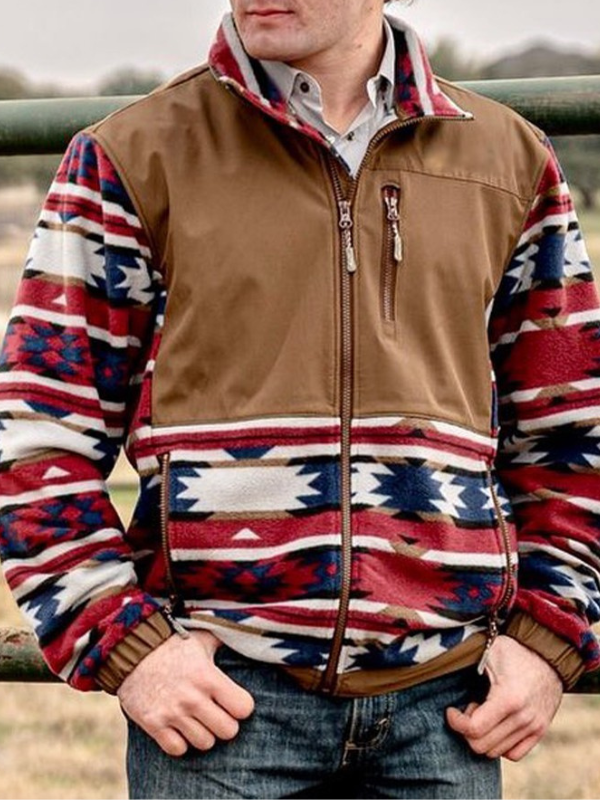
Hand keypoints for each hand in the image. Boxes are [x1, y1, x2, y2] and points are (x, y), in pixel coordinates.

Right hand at [117, 630, 254, 756]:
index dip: (242, 706)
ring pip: (205, 743)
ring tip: (197, 718)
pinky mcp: (153, 724)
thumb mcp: (202, 638)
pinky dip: (181, 742)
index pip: (244, 708)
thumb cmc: (173, 644)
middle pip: (228, 731)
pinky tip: (179, 726)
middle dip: (226, 723)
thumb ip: (226, 640)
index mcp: (208, 676)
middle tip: (217, 713)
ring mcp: (172, 713)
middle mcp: (192, 698)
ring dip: (204, 733)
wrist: (131, 650)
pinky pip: (178, 749)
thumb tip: (251, 636)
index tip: (234, 701)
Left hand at [446, 635, 562, 760]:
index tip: (451, 711)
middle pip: (482, 746)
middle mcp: (523, 718)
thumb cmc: (515, 650)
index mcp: (508, 698)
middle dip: (467, 730)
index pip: (474, 729)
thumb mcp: (489, 651)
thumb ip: (470, 664)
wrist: (549, 653)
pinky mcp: (540, 731)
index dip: (456, 722)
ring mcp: (533, 727)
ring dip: (483, 736)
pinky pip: (514, 754)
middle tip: (468, 709)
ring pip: (496, 752)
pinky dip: (500, 744)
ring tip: (483, 714)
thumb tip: (443, 667)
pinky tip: (496, 724)